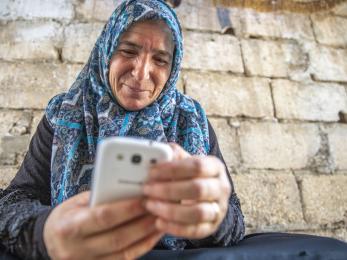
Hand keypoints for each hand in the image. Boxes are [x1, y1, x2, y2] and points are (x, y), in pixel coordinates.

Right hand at [44, 191, 162, 259]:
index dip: (126, 209)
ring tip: (161, 220)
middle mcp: (77, 249)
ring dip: (146, 235)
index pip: (102, 217)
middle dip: (142, 222)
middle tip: (158, 208)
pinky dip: (142, 247)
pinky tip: (153, 235)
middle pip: (117, 237)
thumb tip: (129, 188)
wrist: (50, 242)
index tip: (144, 199)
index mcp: (69, 226)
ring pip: (124, 252)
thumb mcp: (75, 203)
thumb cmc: (66, 217)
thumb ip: (100, 198)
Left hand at [143, 143, 230, 238]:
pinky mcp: (212, 227)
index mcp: (215, 166)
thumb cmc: (190, 175)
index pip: (197, 166)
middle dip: (169, 190)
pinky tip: (159, 222)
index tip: (152, 172)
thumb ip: (172, 155)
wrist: (205, 196)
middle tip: (147, 190)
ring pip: (198, 212)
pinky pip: (195, 230)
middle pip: (198, 189)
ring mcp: (219, 209)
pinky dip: (176, 228)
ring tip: (150, 206)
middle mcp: (221, 187)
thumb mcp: (184, 161)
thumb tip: (160, 151)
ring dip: (171, 210)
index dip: (173, 169)